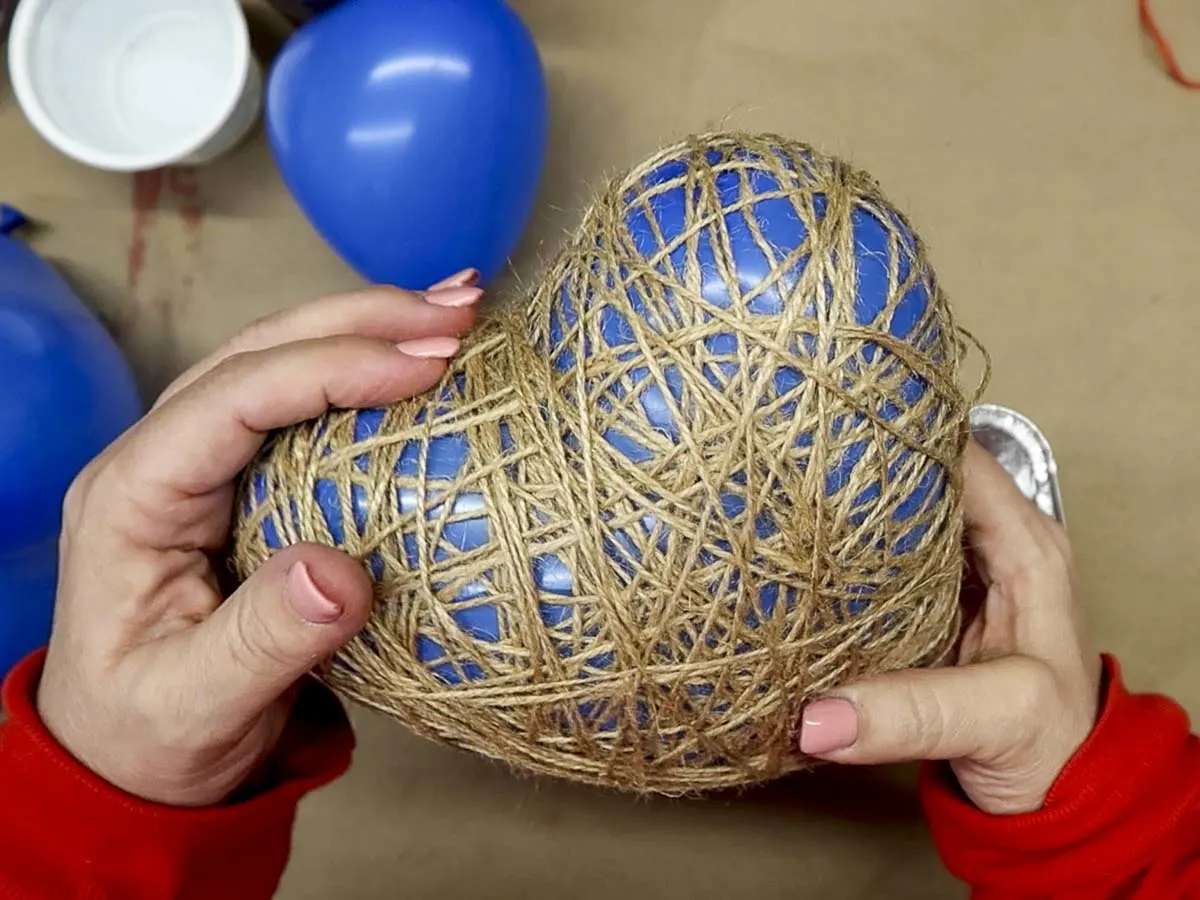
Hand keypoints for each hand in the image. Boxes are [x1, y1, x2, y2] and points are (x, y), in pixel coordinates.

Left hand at [35, 272, 483, 806]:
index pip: (232, 398)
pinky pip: (306, 408)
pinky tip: (421, 361)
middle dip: (361, 321)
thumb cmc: (153, 736)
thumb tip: (344, 573)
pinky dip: (368, 374)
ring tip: (458, 311)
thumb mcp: (197, 706)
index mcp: (131, 497)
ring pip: (282, 362)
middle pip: (258, 353)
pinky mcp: (244, 481)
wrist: (131, 761)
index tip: (425, 367)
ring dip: (369, 329)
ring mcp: (201, 465)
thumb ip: (264, 642)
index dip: (330, 368)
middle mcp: (160, 459)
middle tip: (460, 313)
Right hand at [798, 440, 1103, 814]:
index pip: (959, 456)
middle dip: (858, 466)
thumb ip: (909, 715)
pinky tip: (801, 554)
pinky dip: (844, 557)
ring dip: (846, 509)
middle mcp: (992, 545)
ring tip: (783, 493)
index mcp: (1026, 545)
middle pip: (919, 477)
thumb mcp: (994, 721)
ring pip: (896, 516)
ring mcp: (958, 576)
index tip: (830, 429)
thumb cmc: (1054, 748)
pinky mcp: (928, 606)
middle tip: (788, 462)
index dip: (899, 435)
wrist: (1060, 800)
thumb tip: (813, 718)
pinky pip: (881, 561)